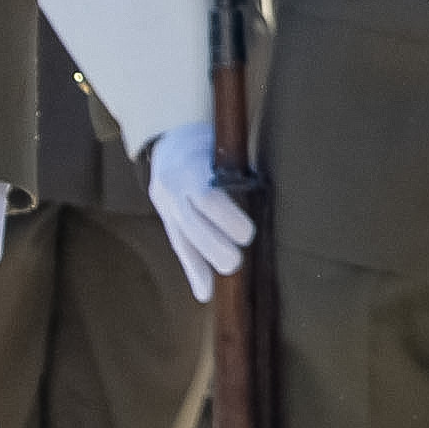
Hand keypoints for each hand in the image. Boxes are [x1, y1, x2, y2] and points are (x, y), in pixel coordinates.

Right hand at [145, 121, 254, 302]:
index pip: (206, 197)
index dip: (225, 218)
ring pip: (181, 238)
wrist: (170, 136)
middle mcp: (172, 187)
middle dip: (212, 246)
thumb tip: (265, 195)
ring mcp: (164, 203)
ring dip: (200, 265)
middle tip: (235, 263)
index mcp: (191, 166)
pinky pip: (178, 244)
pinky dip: (192, 268)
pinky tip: (204, 291)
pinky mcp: (163, 216)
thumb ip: (236, 171)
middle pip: (190, 224)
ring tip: (215, 286)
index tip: (246, 234)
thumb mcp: (224, 146)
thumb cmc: (212, 141)